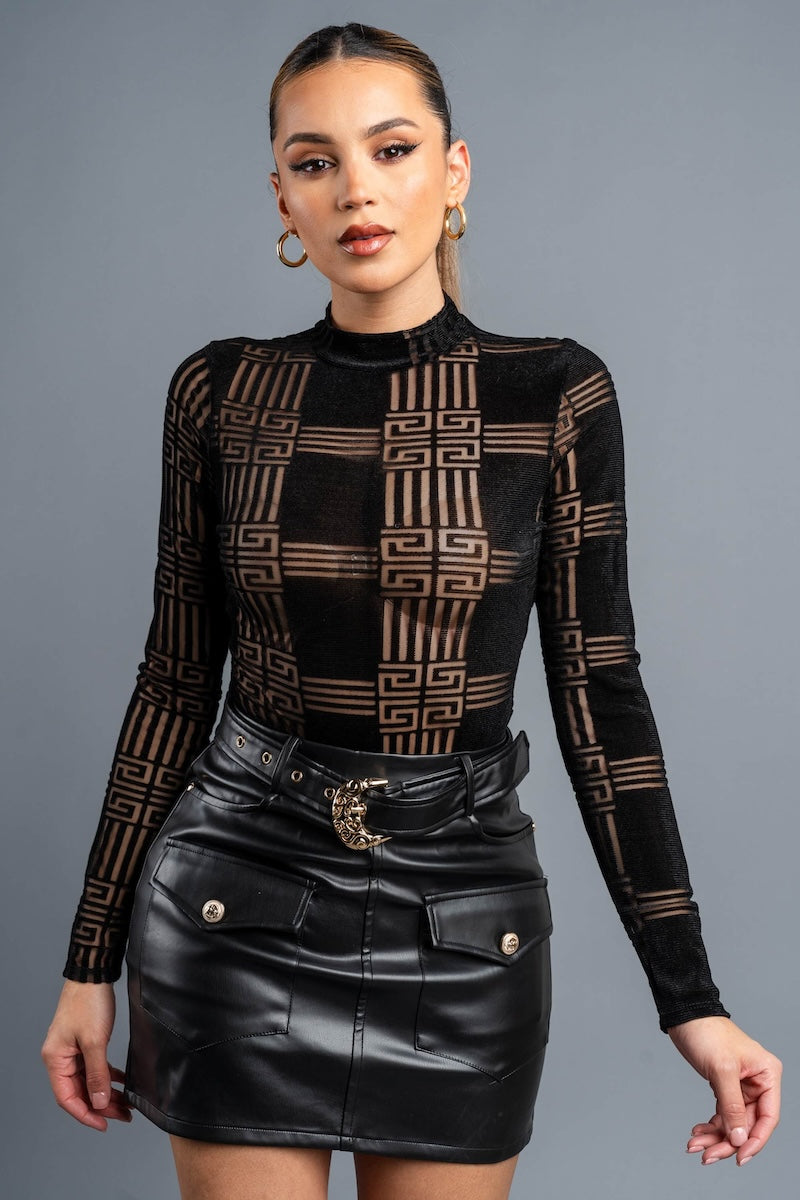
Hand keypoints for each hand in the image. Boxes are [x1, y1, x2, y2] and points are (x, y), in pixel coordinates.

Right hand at [41, 979, 132, 1130]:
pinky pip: (95, 1068)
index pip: (67, 1098)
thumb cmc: (88, 1002)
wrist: (94, 975)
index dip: (85, 1114)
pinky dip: (108, 1076)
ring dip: (106, 1093)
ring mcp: (73, 1051)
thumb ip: (97, 1074)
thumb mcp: (95, 1042)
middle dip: (100, 1106)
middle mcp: (61, 1058)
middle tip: (123, 1115)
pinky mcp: (85, 1043)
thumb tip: (98, 1103)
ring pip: (89, 1081)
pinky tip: (122, 1083)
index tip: (104, 1124)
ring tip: (126, 1105)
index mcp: (56, 1060)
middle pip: (79, 1092)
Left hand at [667, 1015, 780, 1165]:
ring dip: (716, 1137)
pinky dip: (711, 1126)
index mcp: (767, 1075)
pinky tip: (697, 1132)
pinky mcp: (725, 1087)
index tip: (739, 1158)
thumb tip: (739, 1139)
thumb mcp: (721, 1070)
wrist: (685, 1014)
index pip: (768, 1118)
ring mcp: (741, 1086)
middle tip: (706, 1156)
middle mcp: (758, 1082)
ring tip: (695, 1146)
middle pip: (748, 1125)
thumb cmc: (707, 1032)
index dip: (754, 1141)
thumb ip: (732, 1106)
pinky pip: (722, 1114)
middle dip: (727, 1142)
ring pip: (733, 1123)